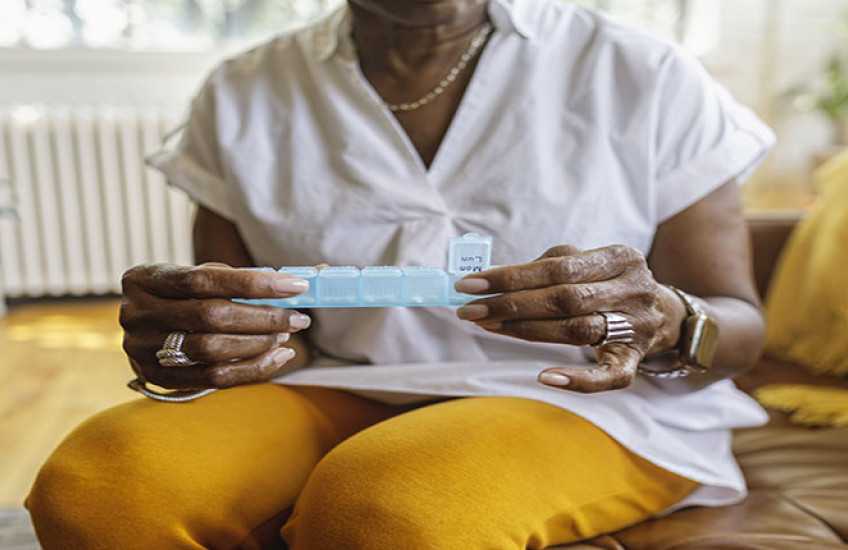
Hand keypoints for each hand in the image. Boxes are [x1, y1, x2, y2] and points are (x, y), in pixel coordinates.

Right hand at [120, 263, 310, 389]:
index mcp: (144, 278)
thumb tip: (302, 278)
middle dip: (264, 317)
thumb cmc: (184, 297)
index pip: (205, 278)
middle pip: (211, 316)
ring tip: (285, 335)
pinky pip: (213, 379)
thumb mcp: (198, 278)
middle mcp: (137, 313)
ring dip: (259, 344)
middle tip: (297, 318)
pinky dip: (252, 369)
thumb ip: (238, 277)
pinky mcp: (158, 378)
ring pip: (212, 350)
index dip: (254, 283)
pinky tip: (277, 357)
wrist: (146, 330)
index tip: (295, 286)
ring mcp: (142, 349)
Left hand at [454, 245, 685, 392]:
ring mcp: (637, 327)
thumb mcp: (589, 262)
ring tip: (488, 326)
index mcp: (620, 257)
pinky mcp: (635, 359)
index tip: (470, 284)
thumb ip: (550, 265)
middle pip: (565, 298)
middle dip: (511, 304)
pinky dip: (577, 379)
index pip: (558, 266)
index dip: (511, 276)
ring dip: (526, 331)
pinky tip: (544, 376)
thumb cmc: (608, 285)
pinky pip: (608, 376)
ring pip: (577, 331)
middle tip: (470, 309)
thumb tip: (494, 279)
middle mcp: (634, 290)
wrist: (664, 315)